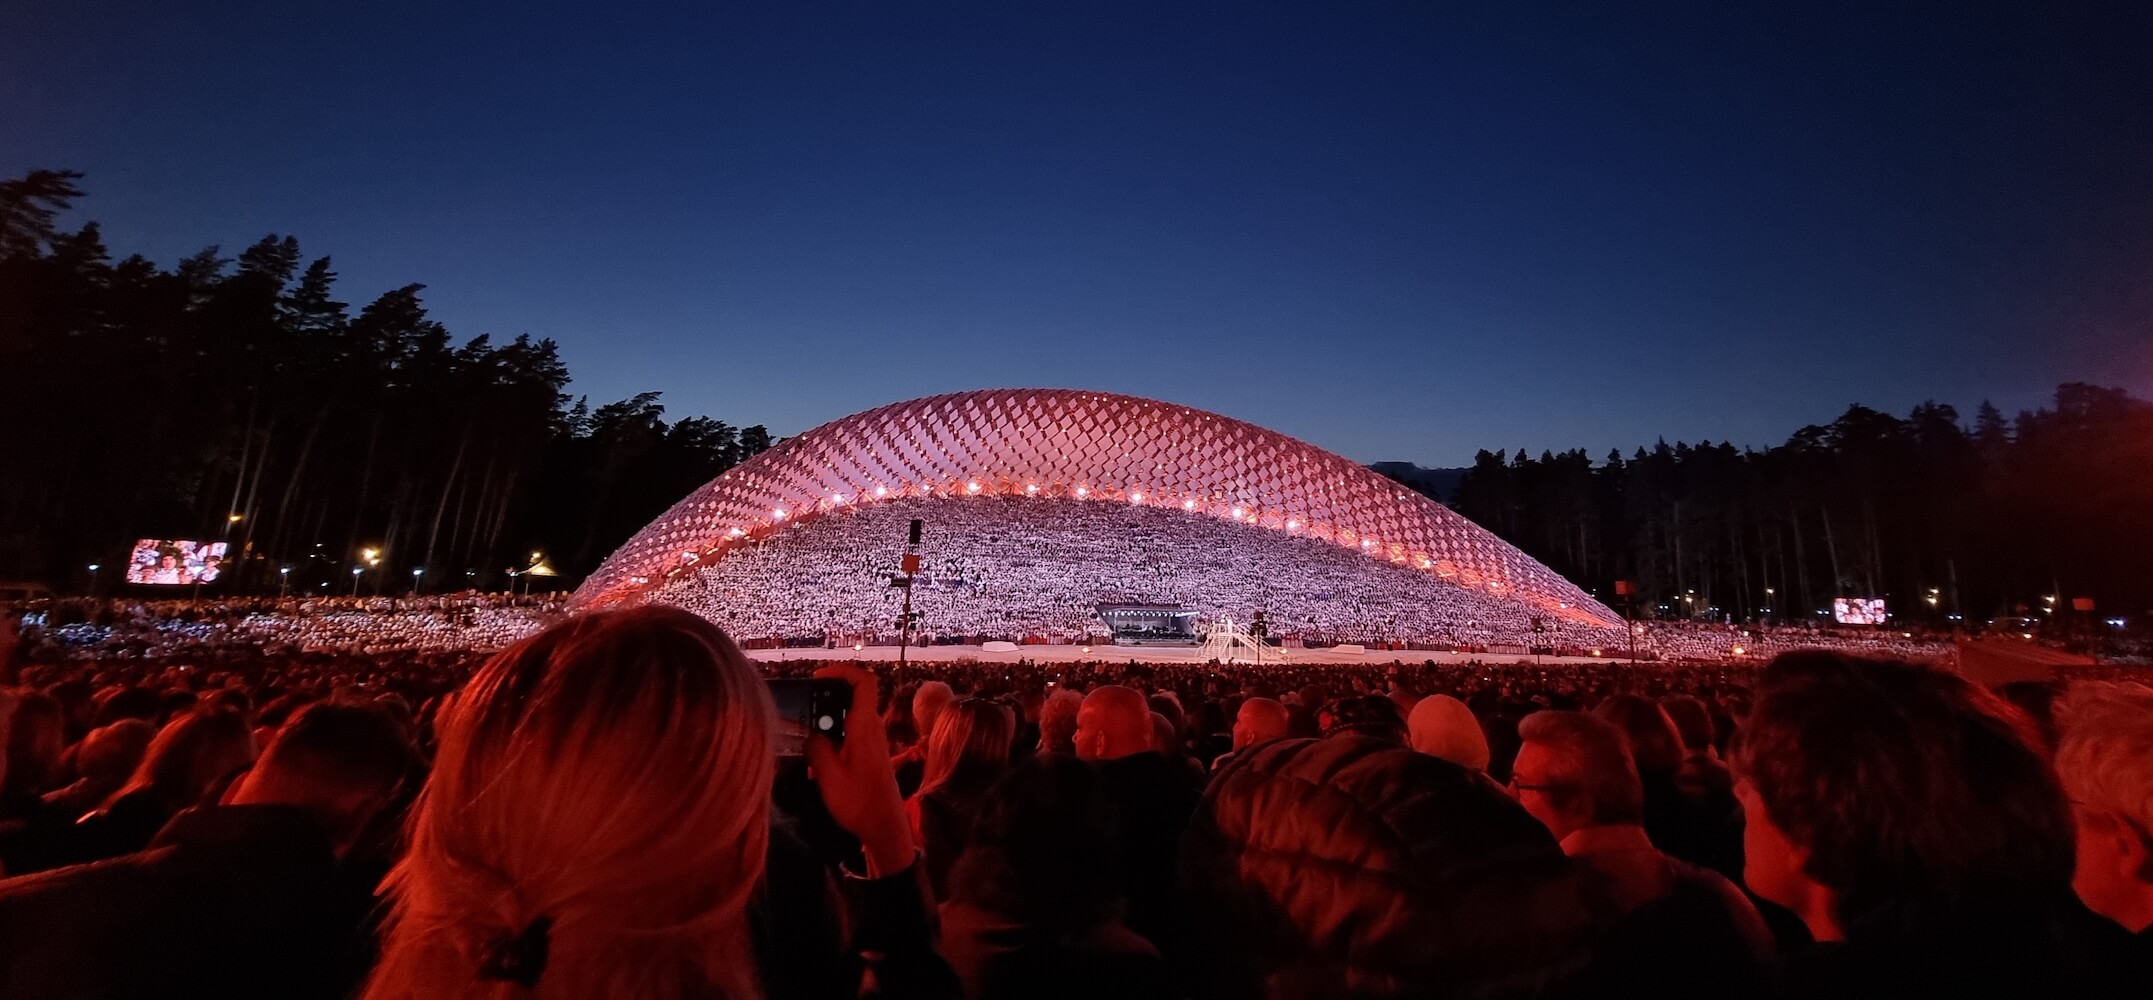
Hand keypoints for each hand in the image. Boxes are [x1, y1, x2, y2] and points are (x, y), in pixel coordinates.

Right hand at [805, 664, 915, 875]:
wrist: (884, 827)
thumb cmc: (858, 802)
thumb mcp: (828, 775)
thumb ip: (816, 747)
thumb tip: (811, 733)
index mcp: (864, 727)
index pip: (864, 681)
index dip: (842, 671)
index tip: (818, 678)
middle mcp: (871, 729)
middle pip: (851, 697)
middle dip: (825, 701)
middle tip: (803, 715)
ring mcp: (872, 742)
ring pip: (847, 718)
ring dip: (826, 725)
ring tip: (808, 744)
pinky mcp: (870, 755)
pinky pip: (849, 735)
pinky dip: (832, 741)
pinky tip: (818, 765)